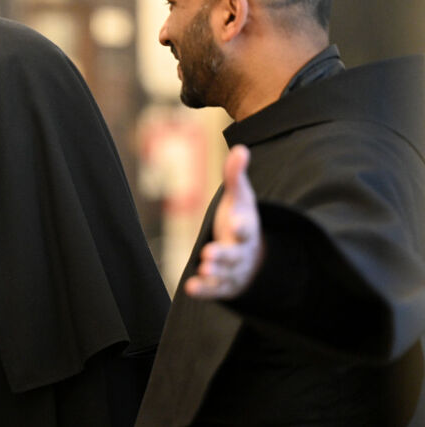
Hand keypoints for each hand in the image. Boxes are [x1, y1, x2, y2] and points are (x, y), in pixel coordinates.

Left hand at [185, 145, 263, 299]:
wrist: (252, 253)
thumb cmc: (240, 219)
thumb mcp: (239, 198)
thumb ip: (236, 176)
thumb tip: (240, 148)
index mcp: (246, 229)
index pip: (247, 228)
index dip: (243, 226)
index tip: (237, 224)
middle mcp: (241, 252)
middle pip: (234, 256)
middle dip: (223, 255)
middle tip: (209, 254)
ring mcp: (233, 270)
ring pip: (225, 274)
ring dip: (214, 272)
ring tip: (203, 267)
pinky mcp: (223, 285)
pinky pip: (214, 289)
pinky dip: (204, 290)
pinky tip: (189, 288)